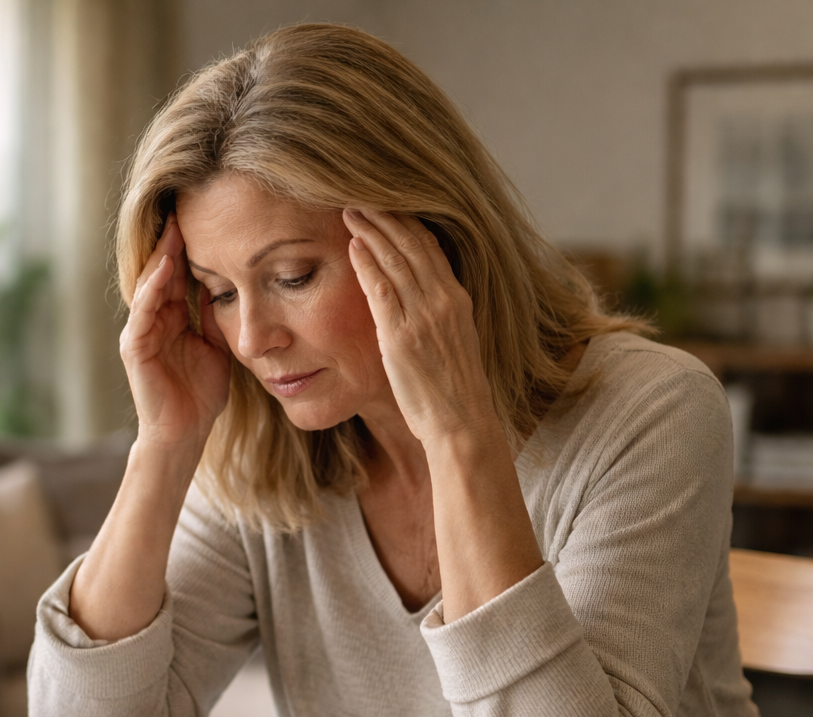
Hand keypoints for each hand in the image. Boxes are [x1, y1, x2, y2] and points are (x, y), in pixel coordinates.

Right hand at [121, 214, 230, 450]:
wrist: (185, 433)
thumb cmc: (201, 395)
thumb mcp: (217, 347)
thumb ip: (216, 318)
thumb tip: (228, 287)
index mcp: (173, 317)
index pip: (180, 273)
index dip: (191, 246)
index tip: (208, 216)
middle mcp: (154, 319)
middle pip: (163, 270)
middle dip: (174, 240)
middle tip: (187, 204)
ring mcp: (142, 331)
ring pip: (150, 284)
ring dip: (163, 255)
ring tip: (175, 226)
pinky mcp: (135, 347)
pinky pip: (144, 310)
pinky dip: (153, 287)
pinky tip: (165, 267)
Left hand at [343, 209, 495, 445]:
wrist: (462, 423)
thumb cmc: (454, 391)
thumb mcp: (455, 342)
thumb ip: (438, 315)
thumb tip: (420, 296)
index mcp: (458, 300)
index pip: (431, 247)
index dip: (407, 222)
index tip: (386, 205)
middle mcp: (444, 302)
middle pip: (412, 245)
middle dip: (385, 217)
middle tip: (360, 197)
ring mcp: (423, 317)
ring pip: (396, 260)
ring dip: (371, 232)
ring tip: (350, 211)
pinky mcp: (402, 337)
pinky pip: (382, 290)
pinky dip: (367, 264)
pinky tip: (353, 246)